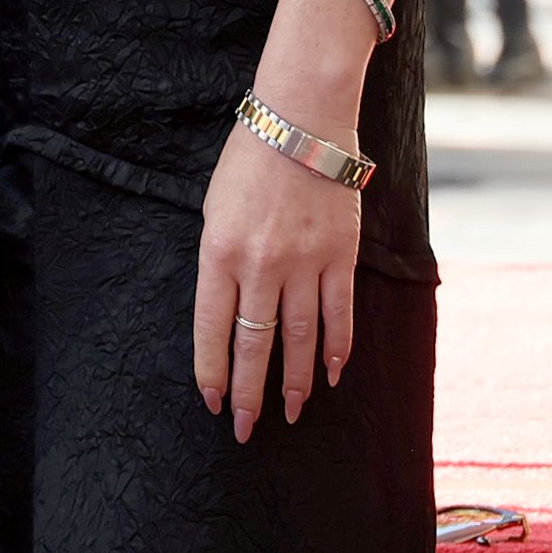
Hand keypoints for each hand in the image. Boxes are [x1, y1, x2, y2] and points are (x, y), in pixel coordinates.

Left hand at [193, 96, 363, 442]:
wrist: (300, 124)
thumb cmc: (247, 165)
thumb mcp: (214, 211)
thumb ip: (221, 262)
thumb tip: (230, 310)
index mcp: (218, 252)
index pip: (212, 327)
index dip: (213, 370)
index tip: (214, 402)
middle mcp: (260, 264)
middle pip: (254, 342)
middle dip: (250, 391)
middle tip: (248, 429)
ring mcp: (303, 263)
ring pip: (299, 337)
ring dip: (294, 379)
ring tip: (290, 410)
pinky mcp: (339, 257)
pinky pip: (338, 314)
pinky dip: (335, 348)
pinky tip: (330, 373)